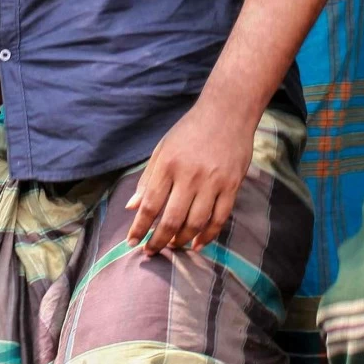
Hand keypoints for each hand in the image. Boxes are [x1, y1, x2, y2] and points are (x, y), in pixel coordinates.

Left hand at [125, 101, 256, 252]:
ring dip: (182, 240)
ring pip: (195, 223)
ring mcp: (213, 182)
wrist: (228, 112)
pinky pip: (219, 218)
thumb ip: (147, 178)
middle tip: (151, 252)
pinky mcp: (232, 186)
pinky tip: (198, 244)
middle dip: (158, 241)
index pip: (150, 204)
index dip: (139, 227)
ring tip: (172, 247)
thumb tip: (131, 207)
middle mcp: (190, 175)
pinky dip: (208, 236)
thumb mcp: (163, 148)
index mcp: (168, 165)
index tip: (132, 242)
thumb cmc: (190, 130)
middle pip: (172, 219)